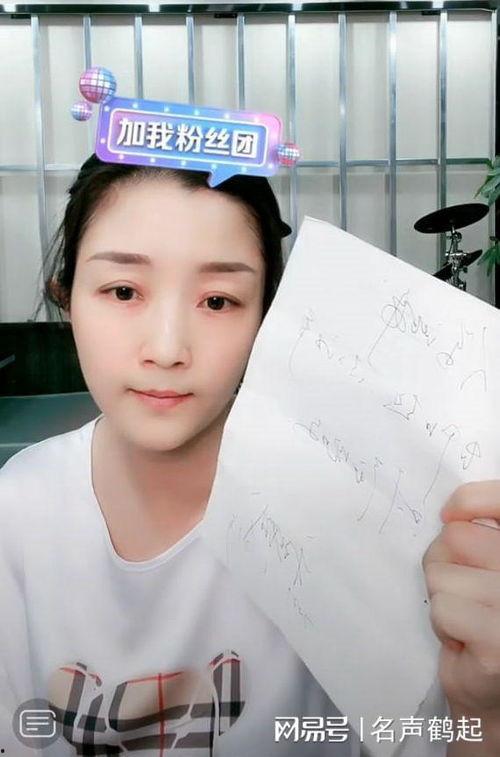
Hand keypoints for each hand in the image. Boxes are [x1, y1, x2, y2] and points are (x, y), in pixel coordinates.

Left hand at [422, 481, 499, 753]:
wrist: (494, 696)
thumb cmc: (484, 618)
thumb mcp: (481, 565)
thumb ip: (475, 531)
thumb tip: (450, 514)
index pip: (499, 499)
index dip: (470, 499)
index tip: (450, 512)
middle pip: (455, 537)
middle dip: (445, 564)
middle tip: (465, 594)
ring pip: (441, 574)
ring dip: (442, 598)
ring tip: (465, 619)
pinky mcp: (499, 643)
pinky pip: (442, 607)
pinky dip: (442, 624)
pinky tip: (463, 640)